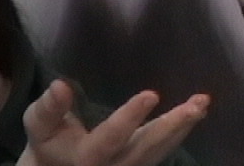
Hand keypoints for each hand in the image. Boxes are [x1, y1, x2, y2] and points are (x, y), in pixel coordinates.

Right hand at [17, 79, 208, 165]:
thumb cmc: (50, 144)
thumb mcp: (40, 127)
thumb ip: (49, 109)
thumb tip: (60, 85)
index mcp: (88, 157)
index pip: (111, 138)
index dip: (130, 117)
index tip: (152, 94)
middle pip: (147, 148)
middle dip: (173, 126)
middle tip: (197, 105)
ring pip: (162, 150)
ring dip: (185, 126)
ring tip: (203, 103)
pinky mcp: (143, 164)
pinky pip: (166, 149)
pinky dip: (183, 130)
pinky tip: (200, 111)